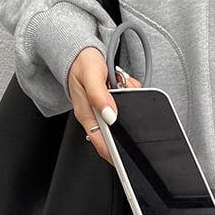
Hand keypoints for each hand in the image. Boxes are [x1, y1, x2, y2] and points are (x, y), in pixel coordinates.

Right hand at [67, 47, 140, 163]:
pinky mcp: (111, 100)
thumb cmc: (81, 62)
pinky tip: (125, 81)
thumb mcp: (91, 75)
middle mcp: (96, 114)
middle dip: (129, 122)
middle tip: (134, 106)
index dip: (114, 154)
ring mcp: (104, 108)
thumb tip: (111, 115)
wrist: (80, 51)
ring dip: (132, 102)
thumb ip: (99, 95)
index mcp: (87, 114)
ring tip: (123, 82)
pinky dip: (132, 91)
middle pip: (117, 132)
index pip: (102, 143)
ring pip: (126, 115)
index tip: (126, 163)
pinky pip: (128, 101)